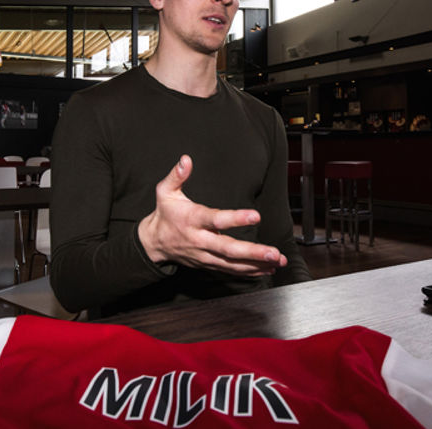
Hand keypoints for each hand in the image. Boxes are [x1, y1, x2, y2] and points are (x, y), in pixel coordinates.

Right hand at [138, 155, 286, 275]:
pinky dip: (250, 272)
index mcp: (192, 220)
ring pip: (232, 264)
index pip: (216, 219)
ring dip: (256, 264)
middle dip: (252, 252)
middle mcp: (200, 240)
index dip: (236, 218)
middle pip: (228, 249)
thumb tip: (186, 160)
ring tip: (278, 261)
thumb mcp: (165, 192)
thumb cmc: (165, 214)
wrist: (153, 243)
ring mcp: (205, 255)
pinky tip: (267, 269)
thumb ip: (176, 176)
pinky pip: (231, 271)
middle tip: (273, 252)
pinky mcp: (209, 264)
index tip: (256, 216)